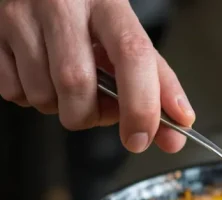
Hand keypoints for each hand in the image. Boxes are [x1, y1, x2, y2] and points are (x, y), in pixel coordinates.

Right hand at [0, 0, 193, 152]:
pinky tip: (40, 74)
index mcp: (107, 3)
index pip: (132, 56)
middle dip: (92, 115)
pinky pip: (13, 91)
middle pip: (78, 84)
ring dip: (61, 108)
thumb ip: (156, 81)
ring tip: (67, 85)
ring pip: (43, 95)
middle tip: (100, 108)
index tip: (143, 137)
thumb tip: (177, 129)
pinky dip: (30, 98)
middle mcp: (62, 6)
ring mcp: (21, 16)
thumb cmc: (87, 11)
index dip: (141, 104)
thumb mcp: (125, 32)